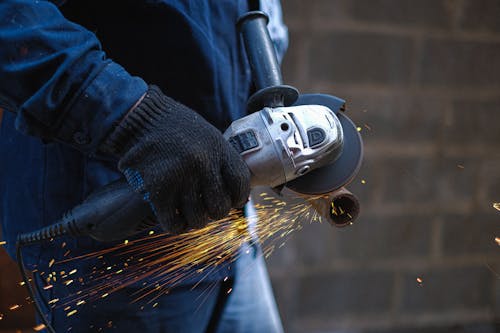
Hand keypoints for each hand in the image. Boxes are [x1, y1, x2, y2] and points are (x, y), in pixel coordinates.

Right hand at [101, 85, 249, 233]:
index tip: (234, 200)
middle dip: (216, 212)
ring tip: (191, 213)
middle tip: (208, 207)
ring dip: (196, 221)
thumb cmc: (178, 130)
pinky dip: (177, 226)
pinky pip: (174, 223)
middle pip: (220, 207)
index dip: (239, 197)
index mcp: (218, 148)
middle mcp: (201, 163)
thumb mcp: (208, 137)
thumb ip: (223, 161)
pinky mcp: (157, 189)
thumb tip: (241, 196)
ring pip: (198, 219)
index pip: (240, 183)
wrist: (141, 117)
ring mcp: (179, 177)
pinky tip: (176, 219)